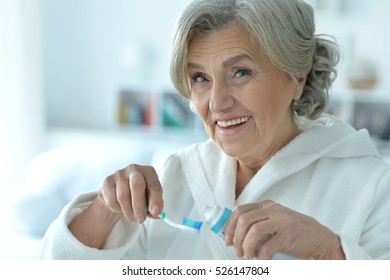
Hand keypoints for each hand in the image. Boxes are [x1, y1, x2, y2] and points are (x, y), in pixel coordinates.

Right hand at [68, 164, 163, 248]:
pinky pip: (111, 199)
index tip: (156, 212)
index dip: (156, 199)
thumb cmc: (138, 195)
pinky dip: (117, 208)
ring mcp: (119, 174)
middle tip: (141, 219)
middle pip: (137, 185)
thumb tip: (156, 214)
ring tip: (132, 217)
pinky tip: (120, 207)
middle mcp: (134, 170)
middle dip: (139, 205)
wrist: (118, 192)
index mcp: (148, 172)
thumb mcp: (149, 200)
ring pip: (123, 196)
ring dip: (128, 211)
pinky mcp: (107, 181)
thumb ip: (154, 207)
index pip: (154, 184)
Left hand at [224, 200, 344, 259]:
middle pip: (243, 220)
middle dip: (236, 238)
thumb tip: (234, 236)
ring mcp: (281, 221)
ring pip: (253, 231)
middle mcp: (273, 210)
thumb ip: (259, 223)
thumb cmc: (295, 233)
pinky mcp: (289, 236)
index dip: (230, 226)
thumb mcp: (275, 222)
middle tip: (237, 251)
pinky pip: (267, 247)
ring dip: (246, 247)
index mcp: (267, 206)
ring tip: (248, 256)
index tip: (227, 239)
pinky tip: (262, 260)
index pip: (240, 210)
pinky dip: (261, 257)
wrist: (321, 239)